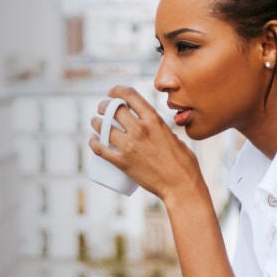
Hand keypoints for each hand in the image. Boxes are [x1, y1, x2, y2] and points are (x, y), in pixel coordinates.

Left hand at [87, 86, 205, 203]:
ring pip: (103, 126)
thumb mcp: (174, 137)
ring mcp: (130, 145)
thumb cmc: (183, 164)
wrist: (181, 186)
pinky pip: (100, 148)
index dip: (117, 91)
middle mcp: (140, 129)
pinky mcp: (122, 162)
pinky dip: (94, 142)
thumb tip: (154, 127)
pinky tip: (93, 140)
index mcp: (154, 119)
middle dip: (104, 106)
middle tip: (102, 109)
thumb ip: (161, 129)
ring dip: (96, 122)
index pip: (130, 95)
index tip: (113, 93)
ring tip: (96, 122)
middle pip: (113, 109)